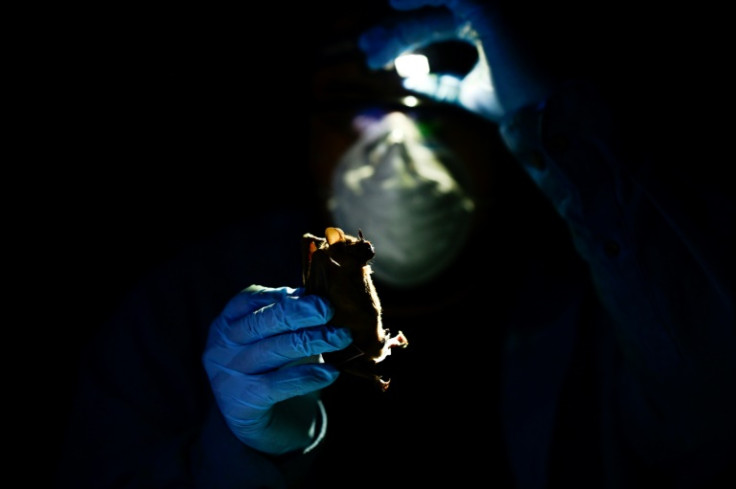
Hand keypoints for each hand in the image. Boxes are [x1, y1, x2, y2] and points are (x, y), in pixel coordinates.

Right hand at [202, 285, 351, 454]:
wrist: (269, 426)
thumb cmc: (277, 371)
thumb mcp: (279, 338)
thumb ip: (289, 316)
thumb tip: (312, 293)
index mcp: (226, 324)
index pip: (247, 300)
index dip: (278, 295)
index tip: (312, 295)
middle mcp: (221, 348)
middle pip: (261, 322)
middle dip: (298, 313)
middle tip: (329, 310)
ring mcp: (227, 377)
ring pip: (273, 351)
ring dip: (312, 340)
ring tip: (341, 337)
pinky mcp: (241, 406)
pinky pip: (277, 385)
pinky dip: (307, 376)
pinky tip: (331, 372)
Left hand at [359, 0, 553, 121]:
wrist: (549, 116)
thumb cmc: (521, 105)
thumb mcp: (473, 93)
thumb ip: (444, 84)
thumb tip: (410, 81)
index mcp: (488, 25)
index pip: (438, 23)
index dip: (404, 38)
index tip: (373, 56)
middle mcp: (493, 9)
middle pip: (434, 14)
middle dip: (397, 33)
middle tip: (366, 50)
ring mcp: (495, 5)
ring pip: (437, 7)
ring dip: (403, 27)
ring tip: (371, 41)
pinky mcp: (491, 5)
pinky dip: (419, 4)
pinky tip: (396, 4)